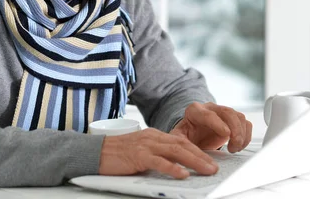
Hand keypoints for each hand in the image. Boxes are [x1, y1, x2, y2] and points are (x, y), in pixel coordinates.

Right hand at [98, 128, 218, 178]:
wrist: (95, 151)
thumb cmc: (116, 154)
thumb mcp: (141, 152)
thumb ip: (156, 156)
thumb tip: (176, 168)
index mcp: (154, 136)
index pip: (181, 142)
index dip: (198, 151)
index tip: (210, 160)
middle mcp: (152, 137)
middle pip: (183, 145)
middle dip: (201, 157)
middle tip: (215, 168)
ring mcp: (146, 145)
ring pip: (176, 151)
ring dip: (194, 161)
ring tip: (207, 170)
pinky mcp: (138, 155)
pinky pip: (159, 162)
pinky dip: (173, 168)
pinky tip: (183, 174)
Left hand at [170, 102, 251, 152]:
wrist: (193, 134)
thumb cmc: (186, 136)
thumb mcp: (178, 138)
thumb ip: (180, 142)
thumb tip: (187, 153)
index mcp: (194, 111)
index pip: (207, 114)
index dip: (217, 123)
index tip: (226, 134)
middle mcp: (210, 108)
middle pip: (227, 112)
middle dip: (234, 129)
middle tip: (234, 146)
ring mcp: (223, 112)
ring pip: (238, 116)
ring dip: (241, 134)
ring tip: (234, 148)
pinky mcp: (233, 119)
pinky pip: (245, 123)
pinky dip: (246, 135)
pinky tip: (239, 145)